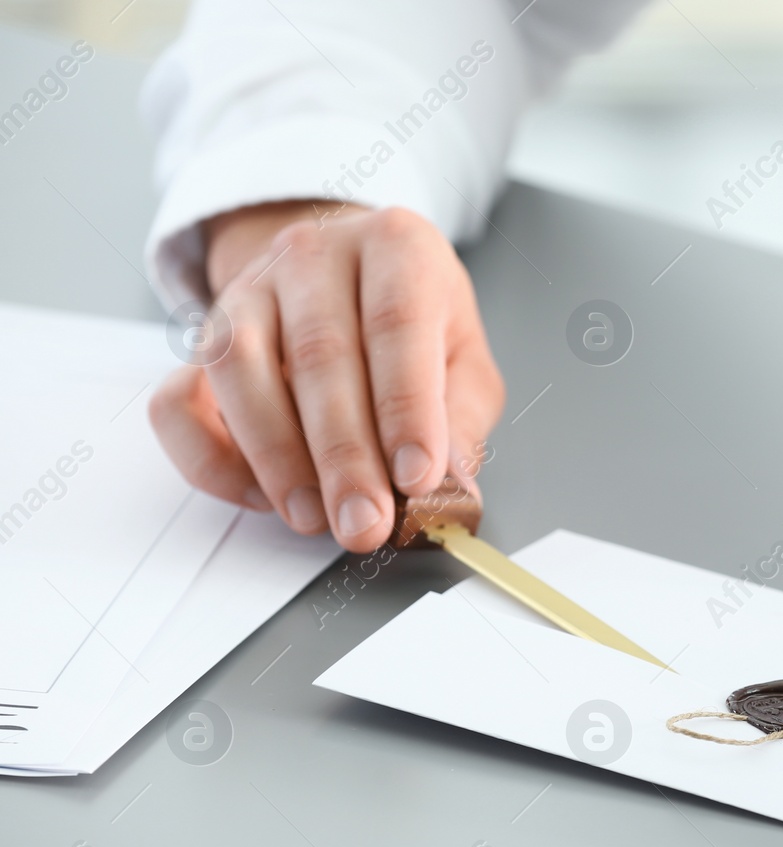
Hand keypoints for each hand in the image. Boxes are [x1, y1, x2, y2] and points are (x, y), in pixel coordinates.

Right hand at [150, 201, 504, 551]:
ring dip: (277, 458)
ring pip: (240, 369)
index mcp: (396, 246)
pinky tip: (263, 495)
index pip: (397, 324)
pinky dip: (211, 458)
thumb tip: (451, 492)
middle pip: (319, 355)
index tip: (416, 477)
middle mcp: (314, 255)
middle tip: (365, 523)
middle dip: (344, 456)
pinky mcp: (202, 337)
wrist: (347, 274)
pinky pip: (179, 401)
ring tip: (315, 518)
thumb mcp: (463, 358)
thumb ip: (461, 419)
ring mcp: (247, 290)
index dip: (405, 407)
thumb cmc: (413, 322)